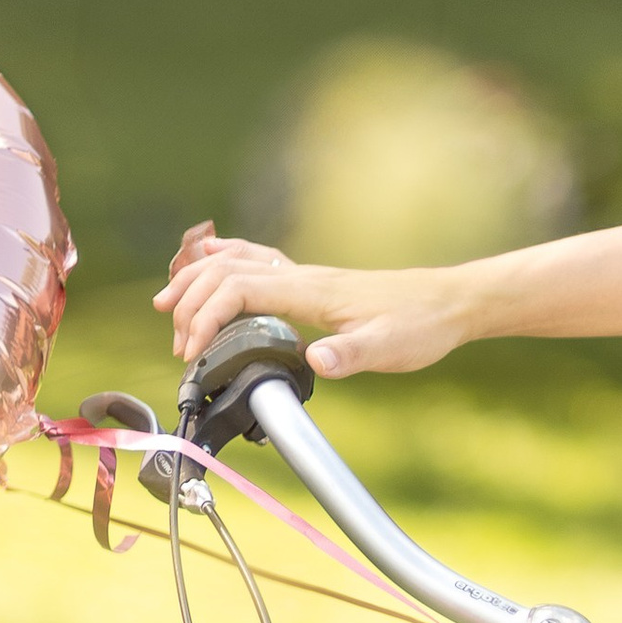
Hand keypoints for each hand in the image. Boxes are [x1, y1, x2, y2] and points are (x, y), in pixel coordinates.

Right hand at [155, 225, 481, 378]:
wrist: (451, 302)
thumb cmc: (421, 325)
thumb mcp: (389, 349)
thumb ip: (351, 356)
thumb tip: (316, 360)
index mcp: (310, 291)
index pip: (238, 292)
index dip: (206, 319)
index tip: (194, 354)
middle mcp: (302, 276)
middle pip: (225, 272)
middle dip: (190, 302)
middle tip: (178, 342)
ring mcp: (306, 275)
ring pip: (235, 262)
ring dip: (198, 280)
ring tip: (170, 306)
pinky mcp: (314, 282)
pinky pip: (257, 262)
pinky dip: (225, 262)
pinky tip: (214, 263)